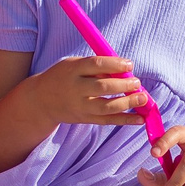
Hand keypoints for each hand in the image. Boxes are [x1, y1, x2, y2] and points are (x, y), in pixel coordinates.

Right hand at [25, 55, 149, 129]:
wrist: (41, 101)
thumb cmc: (63, 77)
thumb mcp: (73, 65)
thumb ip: (95, 66)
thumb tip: (124, 70)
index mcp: (72, 70)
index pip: (96, 65)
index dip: (115, 64)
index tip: (129, 64)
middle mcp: (75, 89)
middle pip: (102, 87)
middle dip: (124, 85)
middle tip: (137, 82)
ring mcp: (80, 106)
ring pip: (106, 107)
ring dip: (127, 103)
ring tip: (142, 98)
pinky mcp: (85, 119)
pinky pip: (107, 121)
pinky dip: (125, 120)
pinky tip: (140, 119)